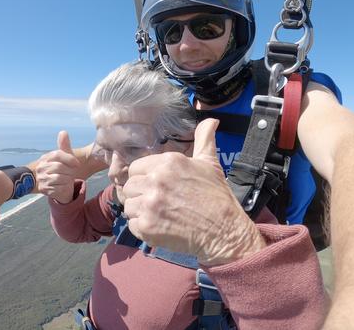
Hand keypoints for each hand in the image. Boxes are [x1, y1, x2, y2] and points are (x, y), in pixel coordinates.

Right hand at [36, 131, 81, 203]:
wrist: (62, 188)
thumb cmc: (65, 170)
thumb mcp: (66, 157)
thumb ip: (65, 145)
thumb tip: (63, 132)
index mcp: (46, 158)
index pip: (58, 154)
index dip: (70, 159)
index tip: (77, 164)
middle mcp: (41, 168)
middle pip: (59, 167)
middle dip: (69, 171)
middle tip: (71, 174)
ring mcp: (41, 179)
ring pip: (59, 177)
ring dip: (68, 179)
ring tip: (67, 179)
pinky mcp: (44, 190)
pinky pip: (59, 187)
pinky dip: (65, 187)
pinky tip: (64, 186)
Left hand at [122, 119, 265, 265]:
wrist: (224, 232)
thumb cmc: (217, 197)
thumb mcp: (210, 163)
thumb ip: (204, 139)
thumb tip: (211, 120)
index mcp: (168, 162)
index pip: (135, 168)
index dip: (144, 178)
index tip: (157, 187)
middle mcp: (156, 180)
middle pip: (129, 187)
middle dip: (140, 195)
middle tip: (159, 204)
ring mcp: (149, 204)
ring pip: (128, 206)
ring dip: (140, 213)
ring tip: (160, 216)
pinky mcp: (146, 226)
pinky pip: (131, 225)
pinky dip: (143, 229)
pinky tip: (161, 228)